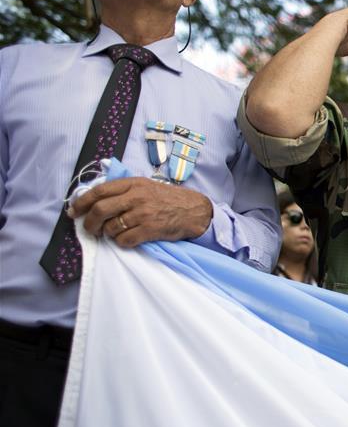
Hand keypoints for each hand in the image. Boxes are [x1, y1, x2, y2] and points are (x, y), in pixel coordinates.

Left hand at [69, 177, 212, 247]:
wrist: (194, 210)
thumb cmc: (169, 199)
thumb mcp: (146, 186)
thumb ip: (124, 190)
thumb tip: (95, 200)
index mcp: (133, 183)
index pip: (99, 191)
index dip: (82, 202)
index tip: (74, 211)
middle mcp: (137, 197)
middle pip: (100, 210)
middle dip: (89, 223)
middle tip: (90, 229)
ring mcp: (143, 213)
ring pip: (111, 227)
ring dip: (107, 234)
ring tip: (113, 233)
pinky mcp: (150, 230)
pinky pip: (124, 240)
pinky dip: (121, 242)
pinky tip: (127, 239)